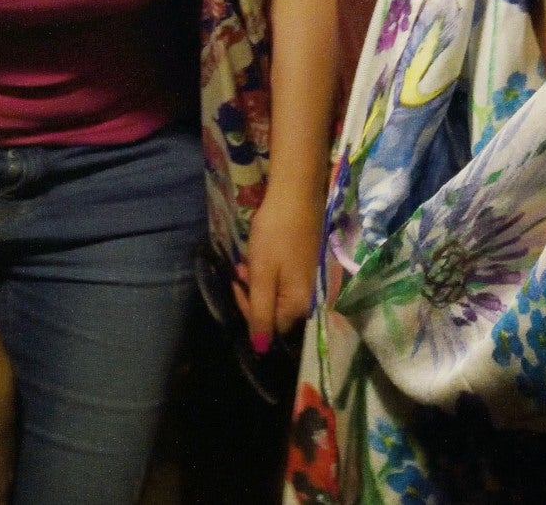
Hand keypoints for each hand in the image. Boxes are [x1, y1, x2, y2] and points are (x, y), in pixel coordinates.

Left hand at [233, 185, 323, 352]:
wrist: (296, 196)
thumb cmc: (276, 236)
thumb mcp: (262, 275)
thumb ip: (261, 313)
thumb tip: (261, 349)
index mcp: (299, 304)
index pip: (270, 327)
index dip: (249, 310)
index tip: (237, 285)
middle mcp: (308, 298)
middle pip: (274, 312)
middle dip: (252, 295)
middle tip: (243, 270)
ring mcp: (308, 281)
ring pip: (276, 294)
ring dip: (257, 282)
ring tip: (248, 260)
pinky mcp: (305, 266)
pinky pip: (282, 280)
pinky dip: (267, 271)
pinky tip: (260, 254)